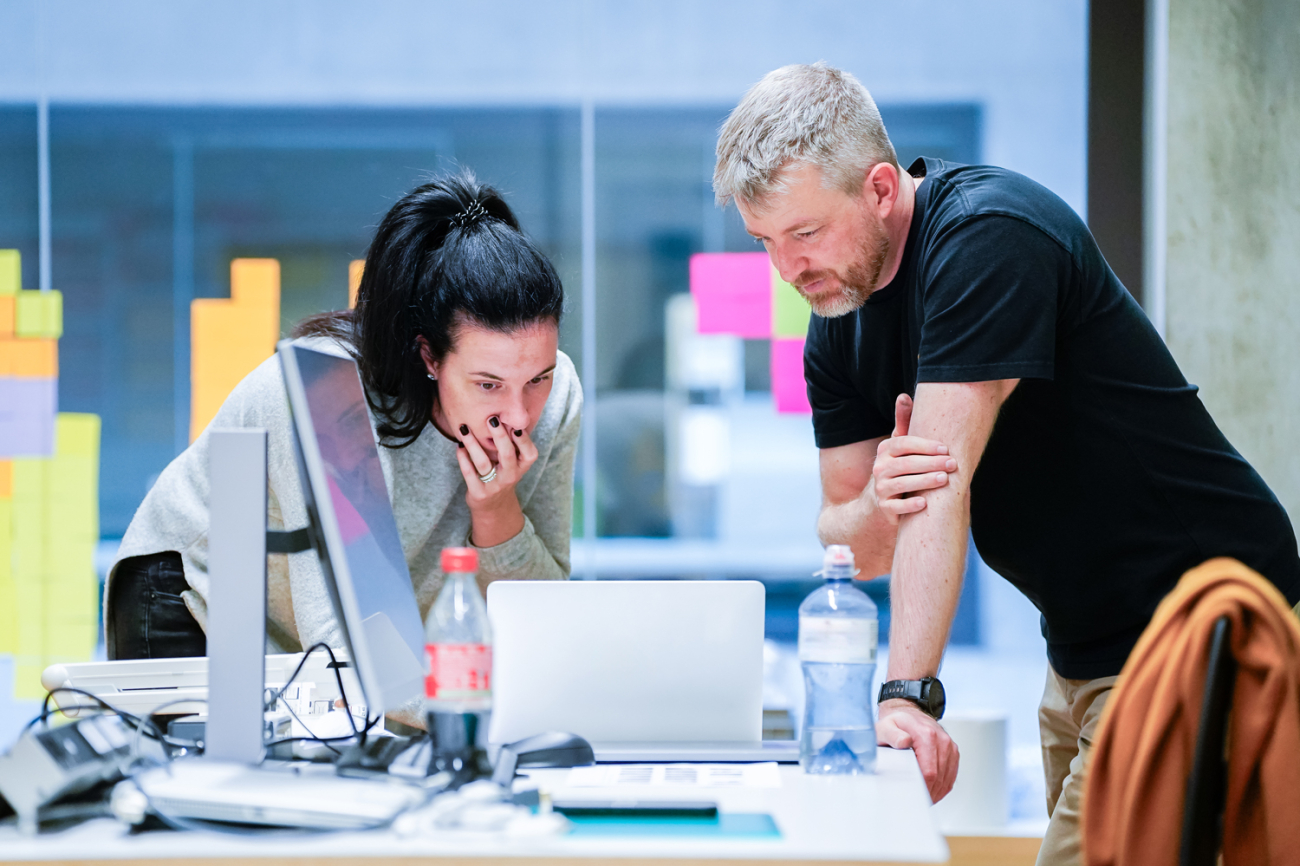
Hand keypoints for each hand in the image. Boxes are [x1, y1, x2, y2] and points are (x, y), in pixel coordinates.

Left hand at [454, 417, 539, 546]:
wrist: (493, 507)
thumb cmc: (502, 475)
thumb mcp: (513, 463)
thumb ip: (511, 443)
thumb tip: (504, 413)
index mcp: (522, 467)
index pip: (529, 453)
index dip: (524, 440)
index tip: (516, 426)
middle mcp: (511, 476)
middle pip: (507, 454)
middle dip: (499, 436)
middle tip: (491, 419)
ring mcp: (495, 486)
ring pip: (483, 462)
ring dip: (472, 444)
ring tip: (464, 428)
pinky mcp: (479, 493)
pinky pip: (469, 473)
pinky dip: (463, 458)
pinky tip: (459, 446)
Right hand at [870, 394, 957, 524]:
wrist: (883, 500)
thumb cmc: (901, 467)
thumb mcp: (901, 445)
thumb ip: (904, 422)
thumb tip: (904, 395)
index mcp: (885, 450)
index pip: (903, 444)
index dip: (925, 446)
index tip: (946, 448)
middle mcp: (879, 468)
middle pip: (905, 464)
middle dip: (931, 463)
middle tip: (952, 464)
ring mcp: (880, 489)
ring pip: (901, 484)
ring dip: (924, 481)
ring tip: (944, 480)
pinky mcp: (884, 508)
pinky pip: (896, 507)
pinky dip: (910, 505)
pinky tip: (925, 502)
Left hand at [877, 699, 958, 801]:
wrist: (909, 714)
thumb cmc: (897, 723)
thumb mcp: (886, 726)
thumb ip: (892, 735)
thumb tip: (903, 742)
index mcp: (927, 734)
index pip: (929, 771)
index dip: (920, 787)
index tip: (911, 795)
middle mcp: (942, 740)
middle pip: (938, 778)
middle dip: (926, 792)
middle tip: (913, 800)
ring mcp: (950, 747)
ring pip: (946, 780)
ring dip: (935, 792)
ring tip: (921, 798)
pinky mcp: (953, 753)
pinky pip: (951, 777)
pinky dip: (942, 788)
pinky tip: (932, 792)